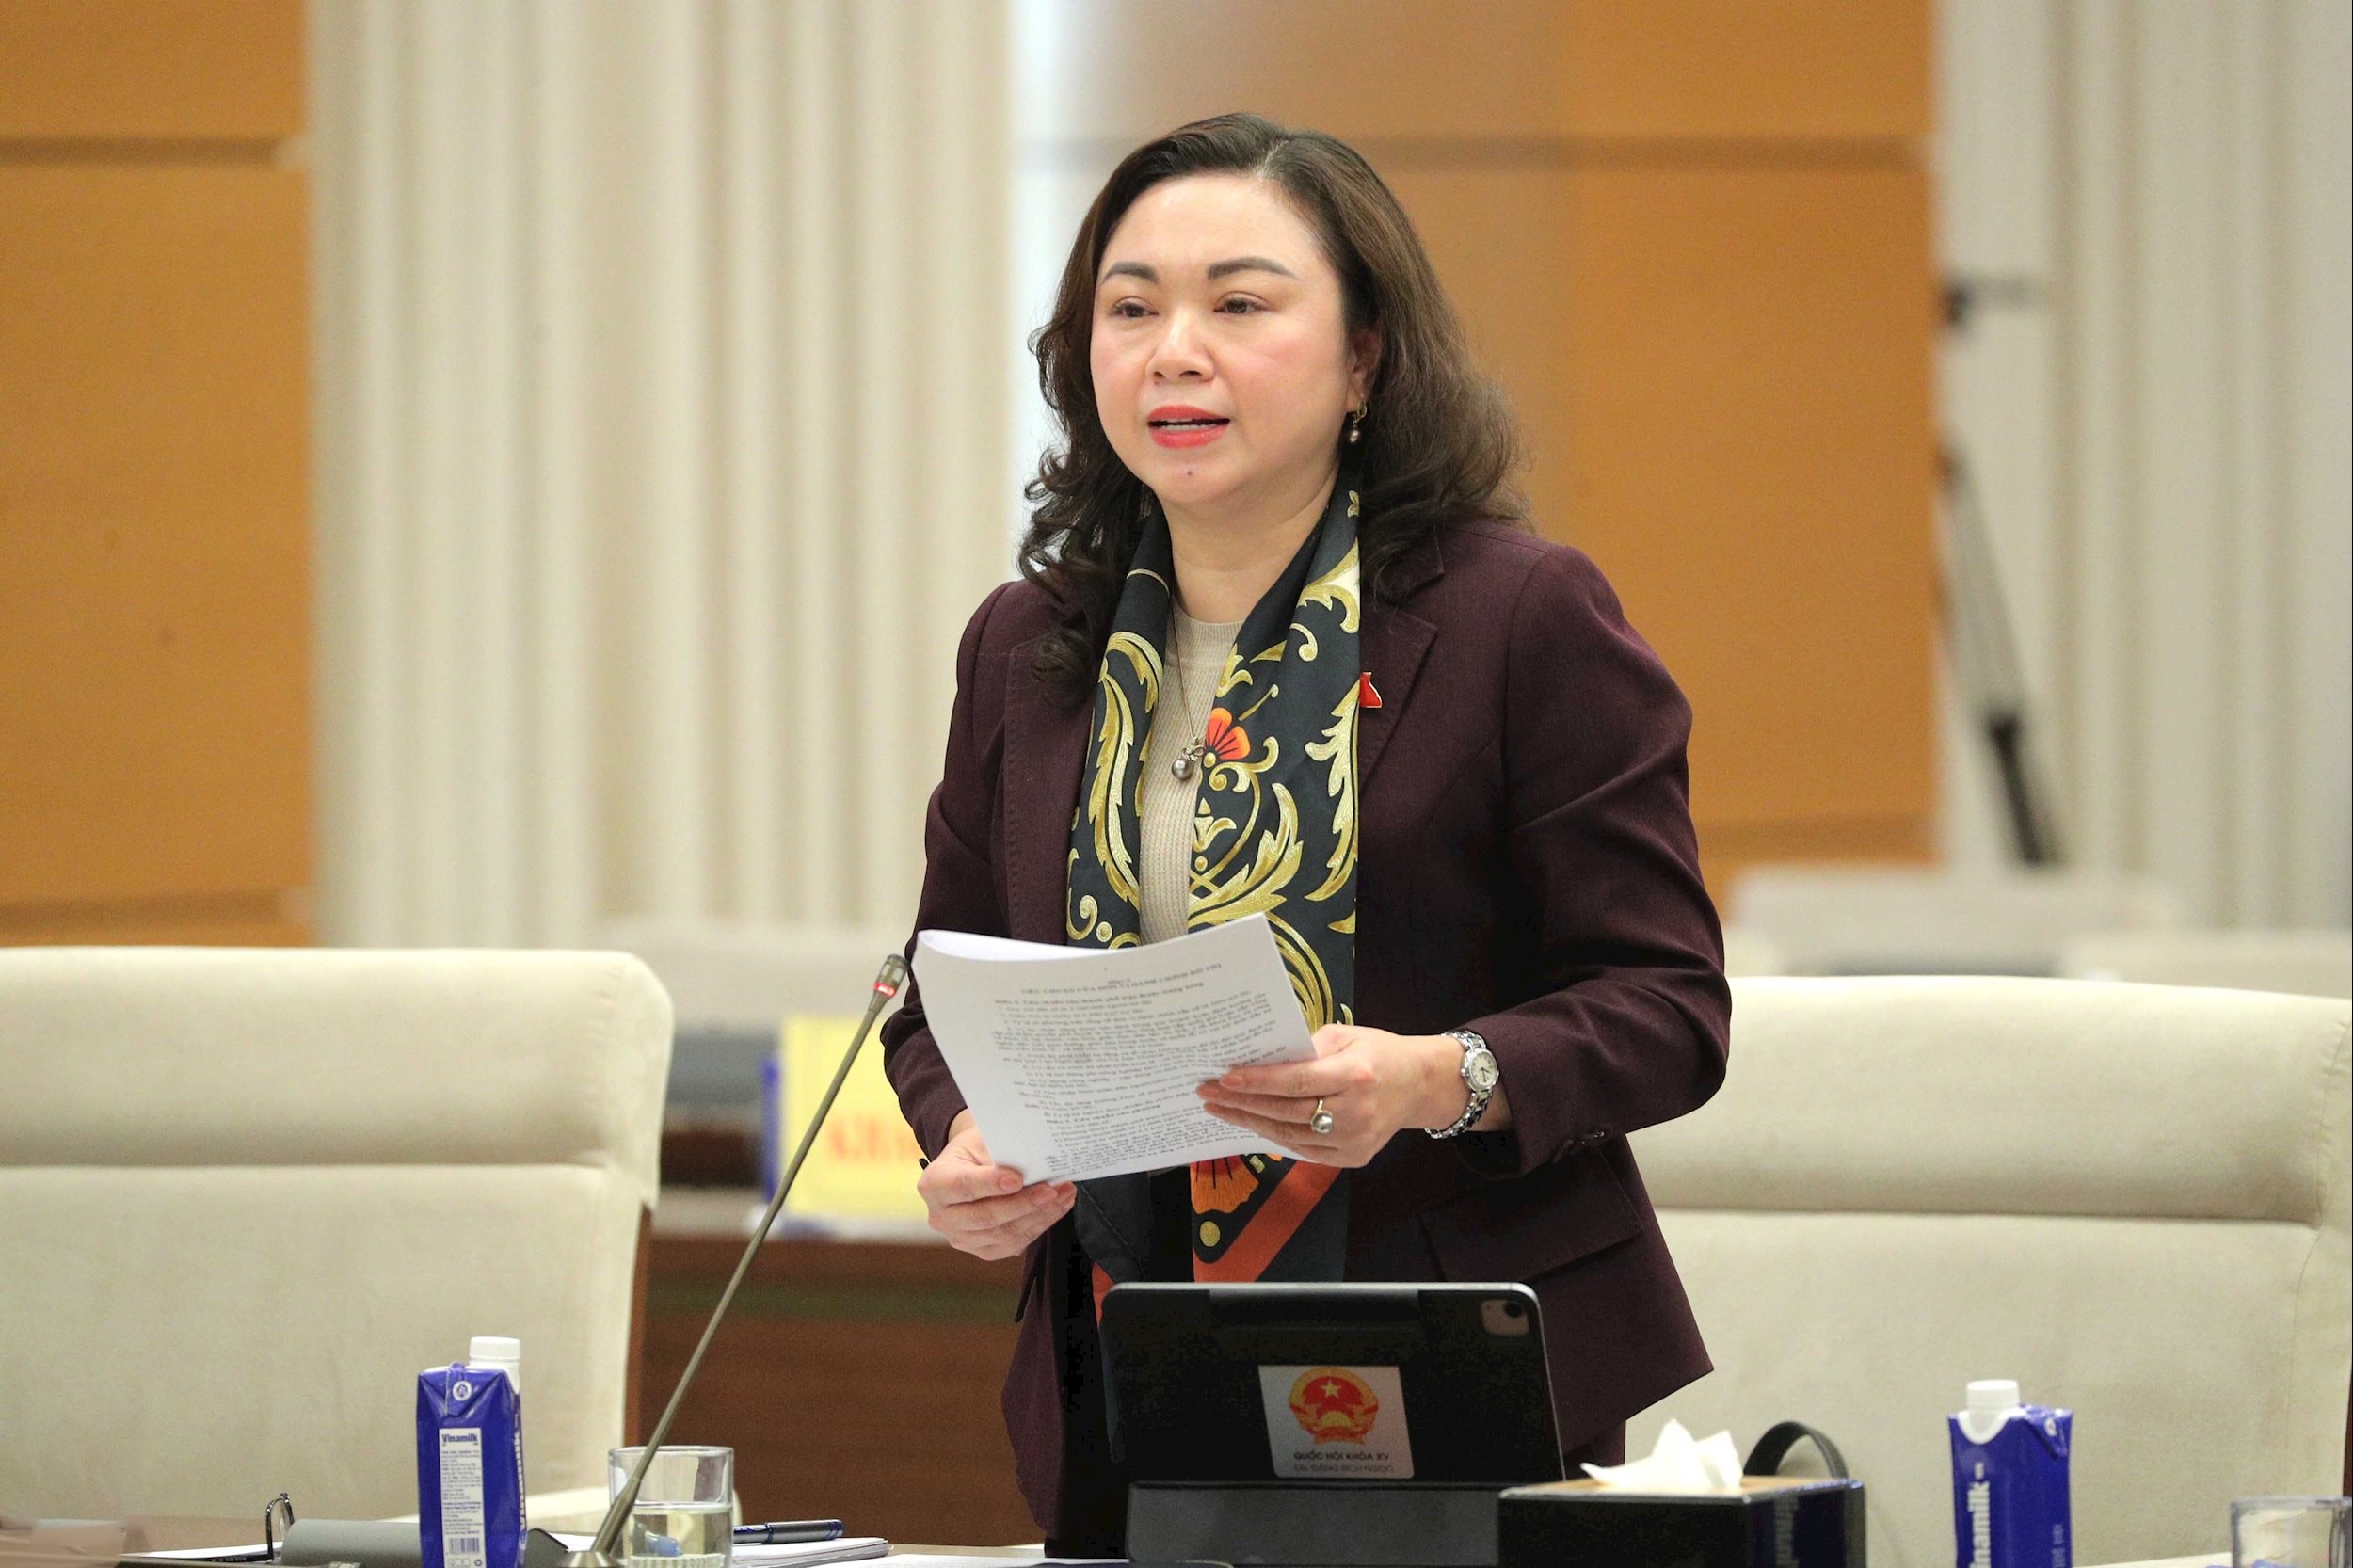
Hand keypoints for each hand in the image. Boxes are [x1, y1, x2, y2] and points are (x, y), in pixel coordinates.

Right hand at [916, 1109, 1074, 1260]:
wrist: (970, 1166)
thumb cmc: (977, 1149)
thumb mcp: (982, 1140)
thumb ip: (1002, 1152)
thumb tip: (1035, 1163)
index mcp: (934, 1184)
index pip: (962, 1186)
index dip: (990, 1184)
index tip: (1017, 1179)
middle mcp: (941, 1217)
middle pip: (985, 1216)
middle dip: (1023, 1204)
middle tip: (1051, 1189)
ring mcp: (961, 1238)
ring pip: (1003, 1234)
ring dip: (1038, 1216)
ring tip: (1063, 1194)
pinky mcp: (982, 1250)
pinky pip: (1014, 1244)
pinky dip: (1039, 1225)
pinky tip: (1057, 1207)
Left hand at [1196, 1024, 1484, 1167]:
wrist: (1419, 1086)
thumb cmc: (1377, 1053)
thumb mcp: (1345, 1036)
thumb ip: (1305, 1048)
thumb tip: (1260, 1058)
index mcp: (1355, 1075)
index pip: (1296, 1081)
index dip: (1258, 1081)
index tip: (1224, 1077)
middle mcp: (1356, 1112)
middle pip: (1286, 1111)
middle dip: (1242, 1103)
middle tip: (1208, 1093)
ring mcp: (1355, 1140)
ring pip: (1289, 1135)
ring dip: (1250, 1122)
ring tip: (1220, 1109)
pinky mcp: (1353, 1158)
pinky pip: (1303, 1150)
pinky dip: (1274, 1137)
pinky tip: (1251, 1123)